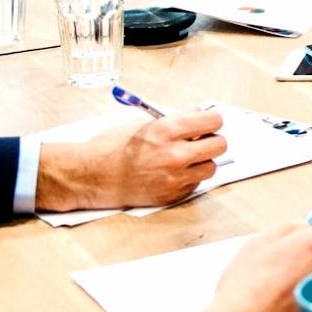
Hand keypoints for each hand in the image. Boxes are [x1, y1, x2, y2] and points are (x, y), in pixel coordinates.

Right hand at [37, 110, 228, 210]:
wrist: (91, 176)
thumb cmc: (112, 147)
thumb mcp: (143, 124)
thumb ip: (174, 121)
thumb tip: (198, 116)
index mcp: (167, 130)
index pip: (213, 121)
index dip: (211, 121)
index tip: (208, 123)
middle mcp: (175, 154)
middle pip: (220, 145)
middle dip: (211, 141)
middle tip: (200, 141)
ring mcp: (174, 177)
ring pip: (211, 167)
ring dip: (202, 162)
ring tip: (185, 159)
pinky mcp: (171, 195)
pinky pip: (195, 184)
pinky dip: (189, 178)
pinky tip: (172, 173)